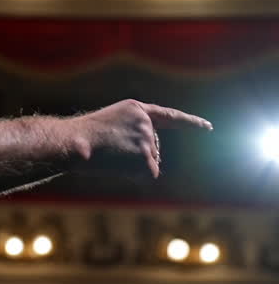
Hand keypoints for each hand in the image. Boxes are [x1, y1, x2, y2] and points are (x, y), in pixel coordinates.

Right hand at [69, 99, 211, 178]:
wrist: (76, 141)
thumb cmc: (84, 137)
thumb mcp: (110, 125)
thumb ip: (131, 133)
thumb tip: (150, 162)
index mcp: (137, 109)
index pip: (169, 116)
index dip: (190, 122)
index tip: (208, 127)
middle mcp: (147, 121)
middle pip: (152, 148)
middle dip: (136, 156)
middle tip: (110, 151)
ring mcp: (148, 137)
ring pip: (148, 162)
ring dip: (131, 165)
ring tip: (111, 156)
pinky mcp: (146, 154)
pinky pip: (148, 173)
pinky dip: (133, 174)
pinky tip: (118, 164)